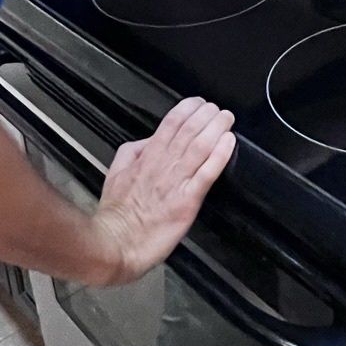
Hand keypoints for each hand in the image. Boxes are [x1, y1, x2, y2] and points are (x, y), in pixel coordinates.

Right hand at [90, 96, 235, 284]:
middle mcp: (163, 165)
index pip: (170, 124)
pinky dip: (219, 156)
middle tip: (217, 108)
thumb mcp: (116, 171)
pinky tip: (228, 143)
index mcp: (147, 157)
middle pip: (188, 131)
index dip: (188, 109)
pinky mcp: (187, 201)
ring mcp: (176, 182)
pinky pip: (206, 173)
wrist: (116, 243)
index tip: (199, 103)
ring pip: (199, 146)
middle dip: (206, 115)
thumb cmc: (117, 213)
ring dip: (215, 128)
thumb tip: (149, 140)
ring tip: (226, 118)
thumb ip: (134, 152)